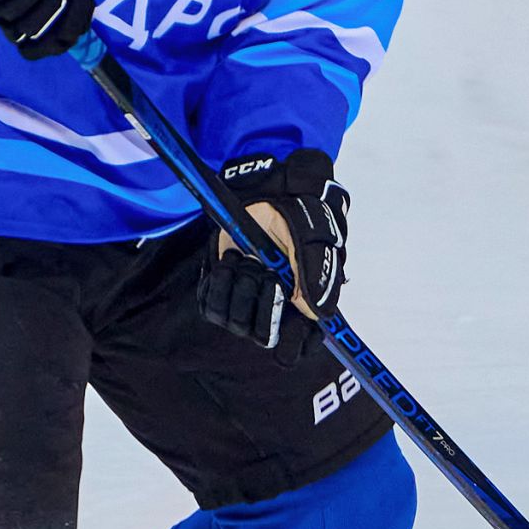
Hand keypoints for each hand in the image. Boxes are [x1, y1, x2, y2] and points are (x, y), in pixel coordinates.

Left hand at [196, 149, 349, 353]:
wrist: (262, 185)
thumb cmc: (297, 209)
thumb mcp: (312, 233)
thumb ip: (317, 271)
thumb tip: (316, 314)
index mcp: (306, 300)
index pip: (302, 342)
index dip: (294, 343)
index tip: (288, 331)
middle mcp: (277, 306)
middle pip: (264, 337)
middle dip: (263, 303)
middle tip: (266, 270)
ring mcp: (247, 300)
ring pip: (236, 322)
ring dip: (239, 286)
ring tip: (247, 257)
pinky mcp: (221, 290)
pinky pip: (211, 307)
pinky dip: (217, 282)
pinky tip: (229, 260)